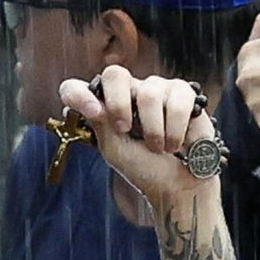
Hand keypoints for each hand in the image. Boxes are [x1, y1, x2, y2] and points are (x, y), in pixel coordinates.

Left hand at [58, 66, 221, 217]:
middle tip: (126, 129)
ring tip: (159, 147)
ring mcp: (155, 90)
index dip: (78, 95)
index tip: (93, 112)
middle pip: (115, 74)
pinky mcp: (183, 93)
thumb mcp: (115, 149)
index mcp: (102, 106)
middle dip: (119, 104)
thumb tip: (92, 101)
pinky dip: (176, 127)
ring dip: (154, 129)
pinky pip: (177, 101)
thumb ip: (101, 122)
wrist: (180, 184)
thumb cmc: (146, 168)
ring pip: (148, 94)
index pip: (76, 88)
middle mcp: (127, 93)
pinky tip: (177, 140)